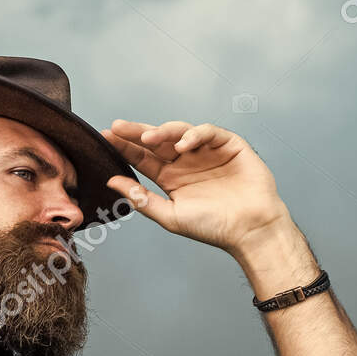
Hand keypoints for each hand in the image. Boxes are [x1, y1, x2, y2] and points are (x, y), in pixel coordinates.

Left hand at [101, 119, 289, 252]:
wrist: (250, 229)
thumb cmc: (213, 227)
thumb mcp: (170, 215)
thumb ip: (141, 198)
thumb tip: (111, 182)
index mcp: (170, 177)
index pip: (143, 158)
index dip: (125, 147)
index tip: (106, 137)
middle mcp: (186, 162)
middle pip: (157, 141)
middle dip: (137, 132)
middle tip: (118, 127)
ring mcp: (207, 152)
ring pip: (180, 132)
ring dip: (163, 132)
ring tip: (148, 138)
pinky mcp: (229, 145)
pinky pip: (208, 132)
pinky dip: (195, 134)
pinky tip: (182, 144)